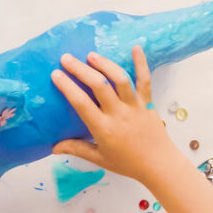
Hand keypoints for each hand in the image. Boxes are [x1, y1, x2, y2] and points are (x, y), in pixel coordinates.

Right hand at [51, 46, 176, 183]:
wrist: (159, 165)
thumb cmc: (128, 163)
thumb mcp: (99, 158)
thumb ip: (76, 149)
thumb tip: (53, 147)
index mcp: (103, 129)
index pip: (81, 103)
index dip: (67, 87)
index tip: (55, 74)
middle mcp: (118, 114)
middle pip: (99, 85)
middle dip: (81, 69)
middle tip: (66, 58)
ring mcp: (135, 106)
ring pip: (120, 79)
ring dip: (105, 64)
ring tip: (91, 55)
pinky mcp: (148, 102)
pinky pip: (145, 80)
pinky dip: (141, 63)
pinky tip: (135, 47)